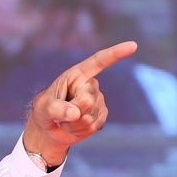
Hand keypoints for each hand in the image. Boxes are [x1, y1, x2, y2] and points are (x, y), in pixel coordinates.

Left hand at [22, 41, 137, 165]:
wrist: (50, 130)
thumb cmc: (44, 111)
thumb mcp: (43, 107)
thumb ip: (56, 108)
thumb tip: (75, 113)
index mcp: (78, 75)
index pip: (98, 62)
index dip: (115, 53)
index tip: (133, 46)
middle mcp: (91, 86)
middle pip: (87, 100)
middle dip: (71, 111)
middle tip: (60, 113)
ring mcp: (98, 102)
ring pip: (89, 116)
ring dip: (72, 123)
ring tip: (65, 120)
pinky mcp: (100, 117)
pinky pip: (92, 126)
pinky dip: (78, 130)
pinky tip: (73, 127)